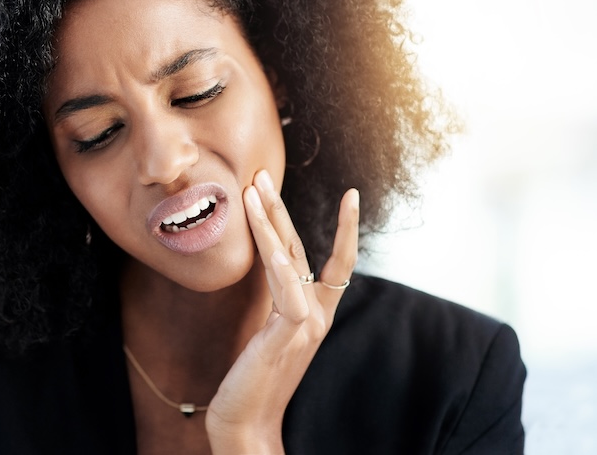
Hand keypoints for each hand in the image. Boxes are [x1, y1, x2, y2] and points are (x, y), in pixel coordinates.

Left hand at [205, 170, 358, 453]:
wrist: (247, 422)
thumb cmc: (254, 378)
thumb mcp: (269, 331)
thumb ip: (279, 300)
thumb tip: (275, 268)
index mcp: (313, 312)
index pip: (334, 261)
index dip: (344, 229)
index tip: (350, 194)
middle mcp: (315, 314)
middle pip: (301, 248)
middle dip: (281, 209)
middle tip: (261, 175)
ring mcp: (305, 324)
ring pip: (290, 259)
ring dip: (269, 221)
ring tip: (252, 190)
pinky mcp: (288, 335)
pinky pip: (286, 289)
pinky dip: (276, 260)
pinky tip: (264, 236)